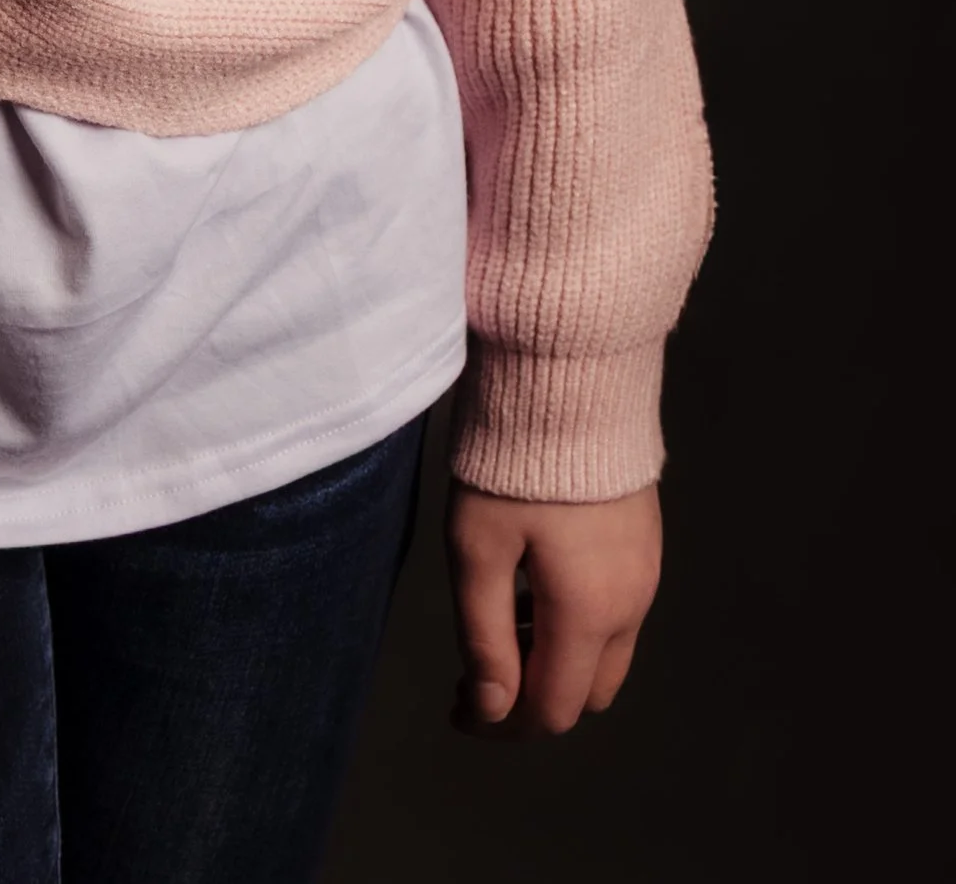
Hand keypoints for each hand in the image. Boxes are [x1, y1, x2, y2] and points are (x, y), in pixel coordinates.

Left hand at [448, 479, 661, 735]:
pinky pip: (617, 615)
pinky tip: (535, 586)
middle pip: (587, 692)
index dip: (502, 724)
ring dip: (555, 661)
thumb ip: (486, 637)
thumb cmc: (513, 461)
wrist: (571, 376)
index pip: (553, 709)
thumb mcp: (478, 548)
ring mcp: (646, 574)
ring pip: (606, 655)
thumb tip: (493, 710)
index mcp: (590, 614)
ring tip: (501, 623)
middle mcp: (632, 605)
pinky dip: (576, 627)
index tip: (456, 706)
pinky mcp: (646, 544)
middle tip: (475, 671)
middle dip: (532, 698)